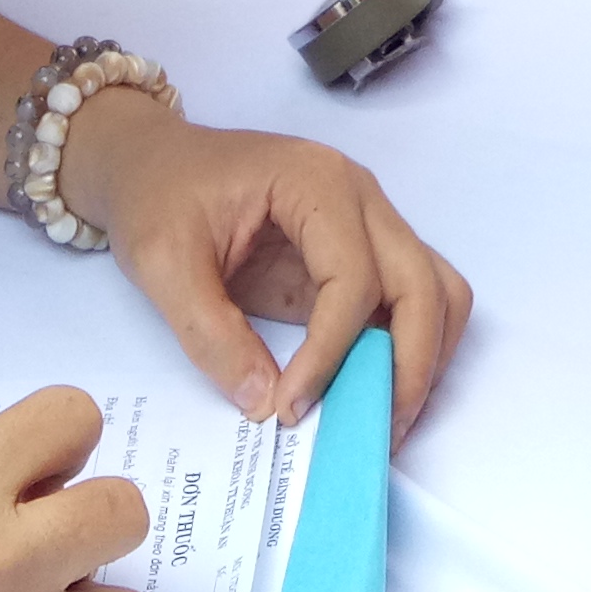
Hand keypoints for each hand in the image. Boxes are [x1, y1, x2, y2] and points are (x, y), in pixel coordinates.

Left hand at [65, 96, 472, 445]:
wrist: (153, 161)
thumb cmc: (156, 197)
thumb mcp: (162, 263)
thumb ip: (211, 334)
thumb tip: (265, 404)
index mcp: (316, 182)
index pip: (354, 279)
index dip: (331, 353)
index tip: (289, 407)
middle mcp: (361, 197)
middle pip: (422, 284)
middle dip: (407, 366)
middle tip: (370, 430)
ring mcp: (369, 224)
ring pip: (438, 291)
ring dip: (422, 359)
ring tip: (381, 417)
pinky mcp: (361, 255)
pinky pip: (412, 302)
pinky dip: (408, 349)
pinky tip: (370, 391)